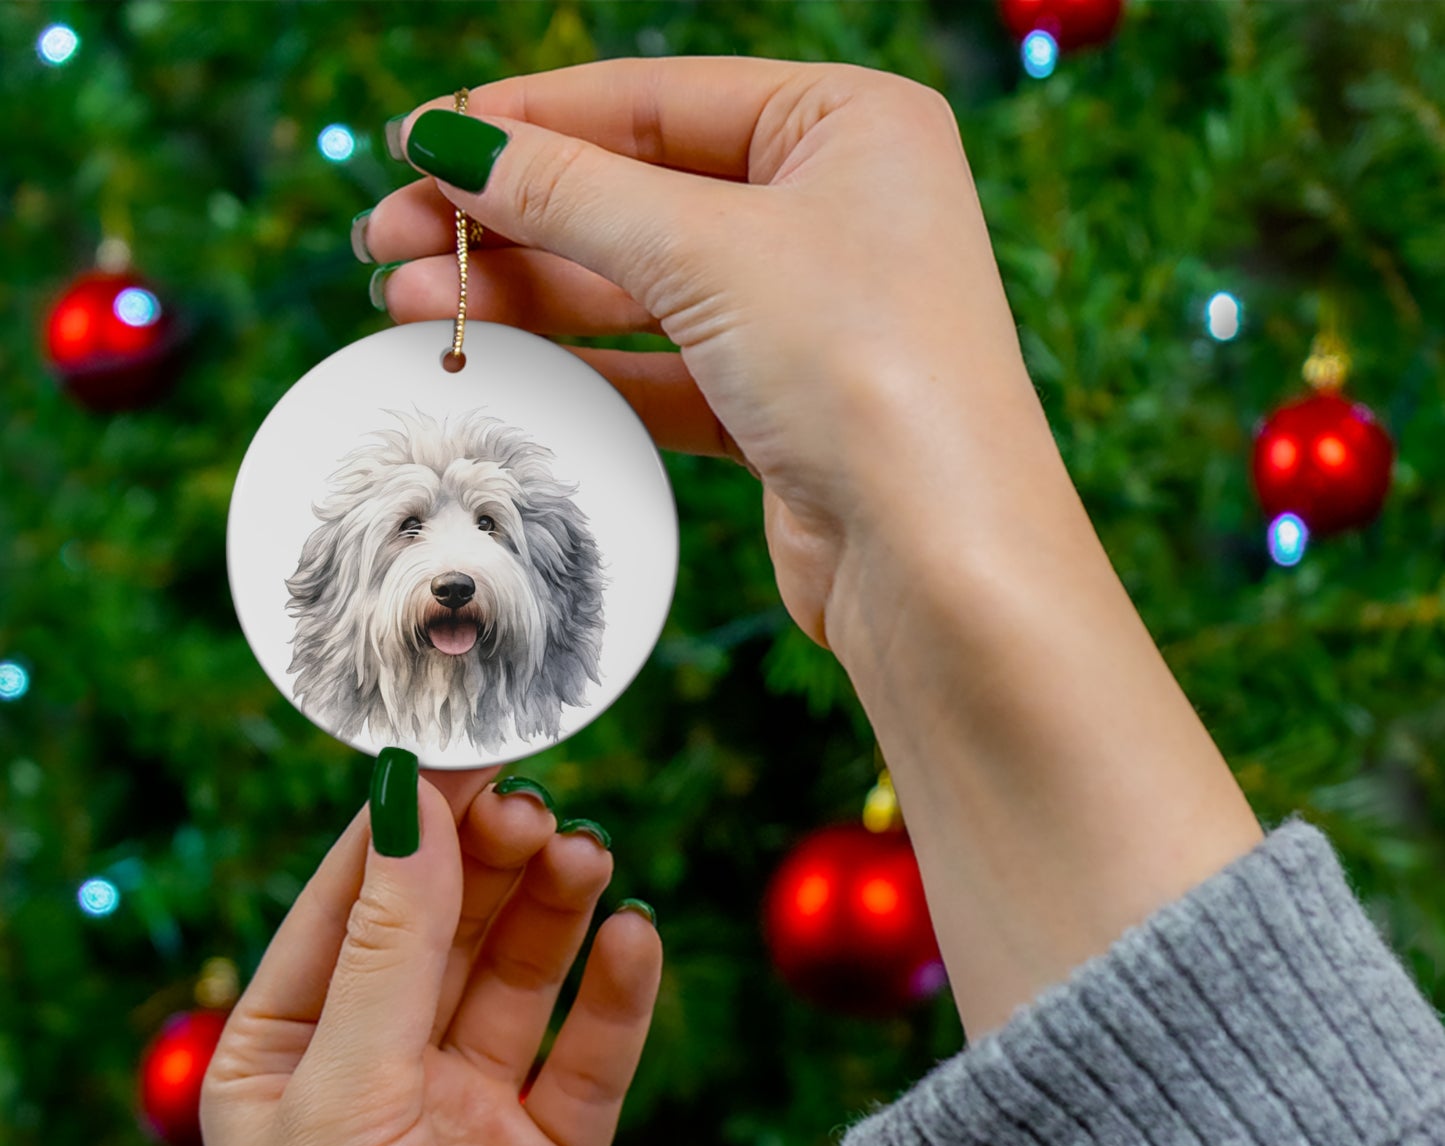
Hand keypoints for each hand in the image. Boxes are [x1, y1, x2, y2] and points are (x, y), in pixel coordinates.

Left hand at [201, 764, 661, 1145]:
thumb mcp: (344, 1095)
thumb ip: (390, 946)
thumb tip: (409, 802)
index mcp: (290, 1052)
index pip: (353, 902)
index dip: (410, 823)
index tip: (468, 748)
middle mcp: (380, 1073)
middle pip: (447, 927)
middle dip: (491, 862)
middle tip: (541, 808)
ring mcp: (470, 1113)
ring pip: (522, 977)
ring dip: (556, 910)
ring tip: (589, 857)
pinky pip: (591, 1055)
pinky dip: (617, 994)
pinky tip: (635, 938)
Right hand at [360, 56, 1056, 656]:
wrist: (938, 561)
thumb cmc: (864, 370)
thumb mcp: (708, 250)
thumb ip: (571, 192)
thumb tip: (452, 141)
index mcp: (848, 125)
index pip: (655, 100)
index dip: (527, 120)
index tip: (417, 141)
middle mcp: (835, 210)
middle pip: (636, 194)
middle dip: (508, 218)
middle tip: (386, 239)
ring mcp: (809, 314)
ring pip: (640, 287)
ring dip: (526, 295)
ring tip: (407, 304)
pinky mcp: (783, 408)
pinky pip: (661, 368)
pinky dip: (580, 366)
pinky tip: (493, 361)